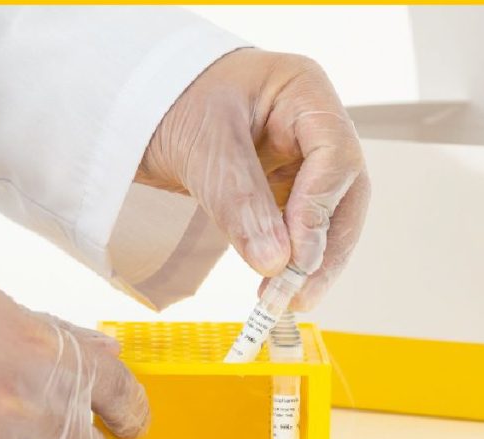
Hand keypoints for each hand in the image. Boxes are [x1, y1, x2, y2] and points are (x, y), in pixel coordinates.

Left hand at [136, 48, 369, 310]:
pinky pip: (299, 228)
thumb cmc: (171, 99)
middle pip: (343, 193)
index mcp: (305, 93)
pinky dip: (291, 259)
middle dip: (325, 248)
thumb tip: (275, 262)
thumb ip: (238, 200)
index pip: (335, 155)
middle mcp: (314, 127)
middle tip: (301, 293)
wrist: (140, 106)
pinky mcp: (284, 189)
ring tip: (287, 300)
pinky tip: (277, 285)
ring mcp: (302, 160)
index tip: (297, 258)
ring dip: (312, 263)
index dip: (320, 209)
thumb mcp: (202, 145)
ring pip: (328, 217)